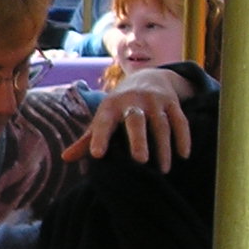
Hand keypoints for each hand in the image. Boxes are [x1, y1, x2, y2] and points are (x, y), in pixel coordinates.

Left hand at [61, 68, 194, 170]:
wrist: (147, 78)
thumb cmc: (118, 108)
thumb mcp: (102, 119)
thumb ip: (87, 139)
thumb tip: (66, 159)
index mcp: (110, 107)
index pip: (103, 123)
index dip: (99, 137)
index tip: (97, 155)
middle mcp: (133, 102)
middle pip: (136, 121)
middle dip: (138, 140)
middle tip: (140, 161)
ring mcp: (154, 101)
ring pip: (161, 124)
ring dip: (163, 147)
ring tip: (163, 170)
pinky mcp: (172, 103)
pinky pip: (180, 121)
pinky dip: (183, 138)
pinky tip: (183, 155)